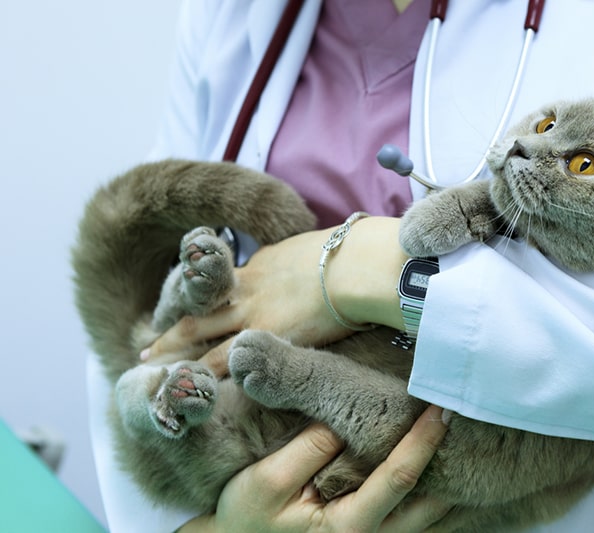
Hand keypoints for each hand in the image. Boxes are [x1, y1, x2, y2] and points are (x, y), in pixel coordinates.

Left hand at [143, 217, 408, 369]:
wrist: (354, 265)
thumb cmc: (347, 252)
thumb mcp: (312, 246)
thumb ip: (297, 261)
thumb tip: (305, 261)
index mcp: (258, 267)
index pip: (223, 290)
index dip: (202, 305)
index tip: (186, 315)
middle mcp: (246, 292)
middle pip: (198, 314)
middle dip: (172, 333)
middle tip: (147, 349)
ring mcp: (253, 316)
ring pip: (203, 340)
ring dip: (178, 356)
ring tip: (157, 372)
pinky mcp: (269, 338)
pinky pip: (232, 362)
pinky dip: (211, 376)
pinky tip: (198, 390)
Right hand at [179, 404, 450, 531]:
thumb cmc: (247, 519)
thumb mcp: (267, 481)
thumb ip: (309, 449)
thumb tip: (345, 421)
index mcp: (349, 527)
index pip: (399, 477)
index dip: (423, 440)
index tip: (442, 408)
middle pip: (431, 502)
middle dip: (449, 460)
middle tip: (464, 418)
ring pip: (430, 516)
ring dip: (447, 478)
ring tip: (460, 439)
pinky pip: (416, 521)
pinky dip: (430, 493)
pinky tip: (438, 467)